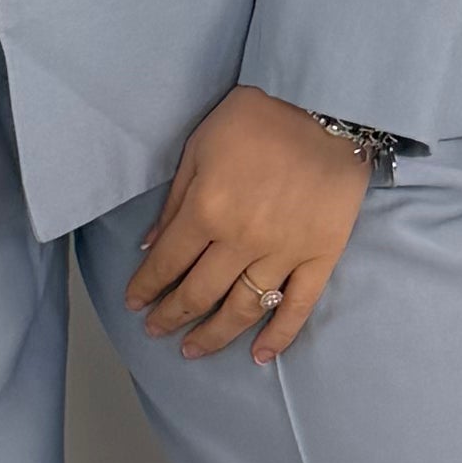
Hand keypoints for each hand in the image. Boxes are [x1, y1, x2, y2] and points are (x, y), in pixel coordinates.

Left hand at [123, 86, 369, 363]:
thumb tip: (151, 247)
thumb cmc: (257, 118)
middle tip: (156, 330)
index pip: (167, 263)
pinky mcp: (321, 256)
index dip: (146, 287)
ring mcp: (284, 253)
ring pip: (243, 308)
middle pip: (199, 293)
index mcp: (207, 210)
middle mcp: (242, 240)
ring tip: (193, 350)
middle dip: (171, 317)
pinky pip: (298, 306)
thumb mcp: (199, 147)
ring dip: (214, 335)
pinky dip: (279, 336)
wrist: (327, 106)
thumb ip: (175, 201)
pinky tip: (260, 356)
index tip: (134, 303)